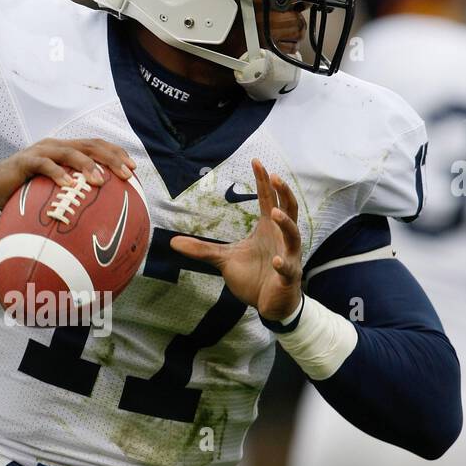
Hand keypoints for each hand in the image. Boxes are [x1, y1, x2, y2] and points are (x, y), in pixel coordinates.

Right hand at [0, 138, 135, 211]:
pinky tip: (69, 185)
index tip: (133, 169)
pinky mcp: (25, 161)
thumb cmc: (23, 192)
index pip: (95, 146)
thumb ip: (70, 195)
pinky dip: (58, 174)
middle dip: (111, 158)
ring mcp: (40, 151)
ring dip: (87, 165)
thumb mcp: (50, 192)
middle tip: (127, 174)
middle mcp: (55, 146)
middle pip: (89, 145)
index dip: (116, 154)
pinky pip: (44, 165)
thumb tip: (96, 217)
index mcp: (64, 150)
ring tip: (101, 181)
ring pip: (70, 152)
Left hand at [170, 159, 302, 322]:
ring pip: (293, 234)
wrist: (270, 304)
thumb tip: (172, 242)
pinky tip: (275, 260)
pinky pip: (287, 267)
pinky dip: (282, 263)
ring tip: (275, 212)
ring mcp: (288, 256)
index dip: (264, 181)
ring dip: (285, 223)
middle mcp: (281, 238)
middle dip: (283, 192)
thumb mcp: (224, 260)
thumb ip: (202, 250)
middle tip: (274, 175)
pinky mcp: (288, 276)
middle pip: (288, 209)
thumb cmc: (254, 277)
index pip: (269, 200)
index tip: (256, 161)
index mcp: (268, 229)